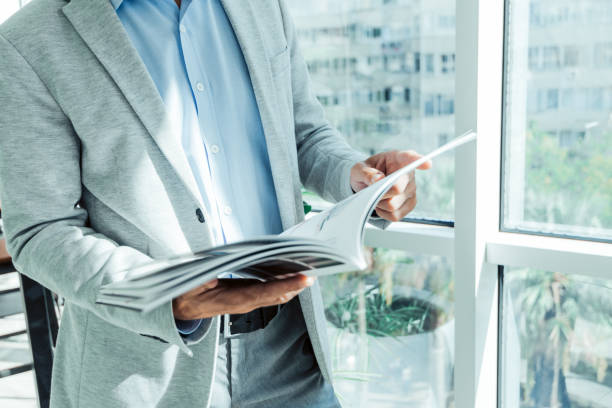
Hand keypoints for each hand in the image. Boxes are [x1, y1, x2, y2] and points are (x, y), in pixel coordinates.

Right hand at [172, 275, 313, 319]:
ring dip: (292, 286)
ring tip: (308, 273)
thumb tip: (216, 271)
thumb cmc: (186, 293)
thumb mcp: (191, 285)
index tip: (304, 279)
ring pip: (275, 297)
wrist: (180, 309)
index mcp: (232, 300)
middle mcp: (243, 304)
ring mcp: (245, 303)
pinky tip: (290, 276)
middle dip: (296, 286)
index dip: (285, 286)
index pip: (264, 293)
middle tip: (315, 273)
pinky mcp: (245, 299)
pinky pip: (268, 294)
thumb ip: (204, 278)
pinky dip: (281, 285)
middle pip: (276, 296)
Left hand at [350, 150, 431, 221]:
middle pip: (396, 189)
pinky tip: (382, 204)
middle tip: (372, 189)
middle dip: (380, 192)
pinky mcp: (410, 205)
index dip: (419, 161)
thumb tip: (378, 179)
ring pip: (393, 205)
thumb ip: (366, 173)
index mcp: (397, 158)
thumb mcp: (359, 169)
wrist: (368, 184)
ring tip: (377, 195)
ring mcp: (412, 190)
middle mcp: (409, 174)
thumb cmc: (366, 173)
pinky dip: (384, 213)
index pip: (410, 158)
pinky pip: (395, 215)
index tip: (427, 164)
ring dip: (380, 204)